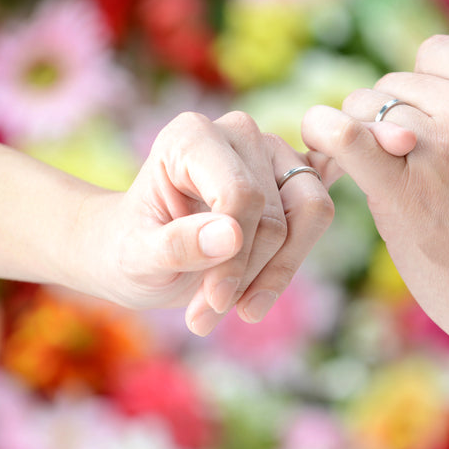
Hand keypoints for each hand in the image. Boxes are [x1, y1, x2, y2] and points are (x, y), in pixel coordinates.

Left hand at [67, 111, 333, 335]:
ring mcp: (271, 151)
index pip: (241, 195)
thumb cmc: (129, 248)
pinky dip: (305, 244)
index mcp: (191, 136)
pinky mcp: (292, 177)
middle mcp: (238, 133)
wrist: (134, 252)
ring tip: (237, 310)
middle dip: (250, 274)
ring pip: (312, 210)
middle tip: (208, 315)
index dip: (235, 257)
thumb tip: (232, 236)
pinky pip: (319, 207)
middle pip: (277, 213)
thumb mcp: (137, 258)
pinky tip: (286, 266)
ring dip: (278, 272)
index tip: (213, 301)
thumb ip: (178, 244)